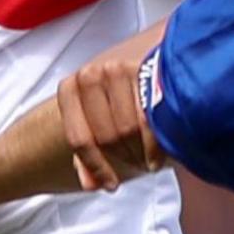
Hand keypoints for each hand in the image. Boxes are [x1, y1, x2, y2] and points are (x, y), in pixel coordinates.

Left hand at [60, 55, 160, 190]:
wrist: (162, 48)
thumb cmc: (131, 85)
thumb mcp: (103, 112)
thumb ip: (93, 148)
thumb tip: (92, 184)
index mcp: (72, 87)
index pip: (79, 138)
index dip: (95, 167)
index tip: (111, 185)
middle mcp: (90, 74)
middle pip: (106, 137)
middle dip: (125, 159)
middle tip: (140, 166)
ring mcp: (117, 69)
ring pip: (127, 130)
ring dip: (141, 154)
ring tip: (150, 159)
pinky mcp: (145, 68)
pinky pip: (149, 120)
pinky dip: (155, 146)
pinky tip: (160, 155)